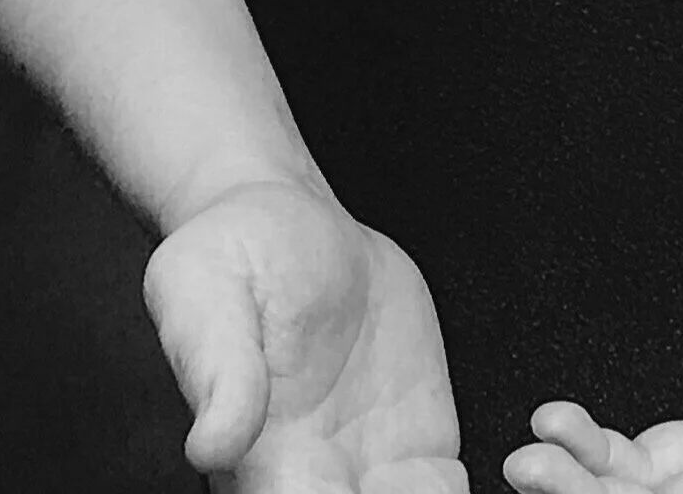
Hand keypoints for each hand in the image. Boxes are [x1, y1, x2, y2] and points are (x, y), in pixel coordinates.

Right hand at [145, 178, 464, 493]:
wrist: (285, 217)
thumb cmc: (230, 255)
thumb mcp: (207, 293)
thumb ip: (220, 371)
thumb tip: (211, 445)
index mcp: (265, 464)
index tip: (366, 485)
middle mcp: (323, 476)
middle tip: (412, 474)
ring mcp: (373, 460)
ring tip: (437, 466)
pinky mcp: (417, 430)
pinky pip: (446, 489)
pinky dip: (460, 490)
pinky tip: (476, 462)